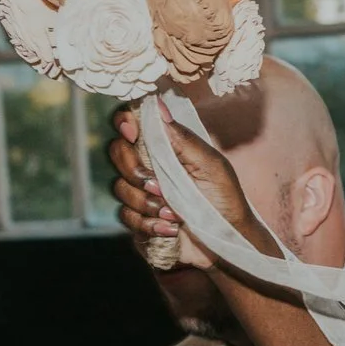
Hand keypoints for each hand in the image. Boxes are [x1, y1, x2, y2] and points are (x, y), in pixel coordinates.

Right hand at [108, 108, 276, 266]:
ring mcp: (141, 193)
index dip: (125, 123)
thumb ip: (182, 138)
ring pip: (120, 188)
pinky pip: (125, 217)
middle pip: (117, 153)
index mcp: (165, 147)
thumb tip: (157, 104)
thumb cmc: (224, 199)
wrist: (228, 241)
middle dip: (135, 170)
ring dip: (148, 203)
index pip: (132, 123)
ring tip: (175, 213)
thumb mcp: (210, 165)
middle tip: (159, 186)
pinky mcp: (138, 220)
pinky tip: (171, 229)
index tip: (132, 133)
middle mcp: (148, 166)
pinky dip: (149, 224)